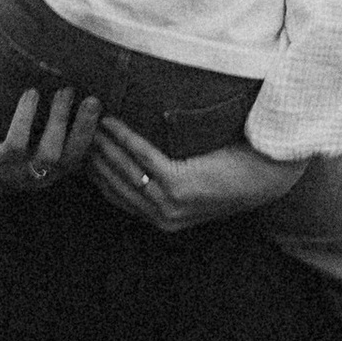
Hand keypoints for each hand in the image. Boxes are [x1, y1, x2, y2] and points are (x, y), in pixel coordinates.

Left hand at [0, 82, 98, 203]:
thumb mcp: (28, 140)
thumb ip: (49, 125)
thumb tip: (73, 85)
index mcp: (50, 171)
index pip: (83, 157)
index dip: (98, 136)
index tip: (109, 109)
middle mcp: (39, 177)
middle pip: (73, 158)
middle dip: (86, 129)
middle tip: (93, 98)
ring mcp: (19, 175)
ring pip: (50, 154)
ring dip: (59, 121)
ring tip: (64, 91)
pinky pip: (16, 143)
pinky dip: (25, 116)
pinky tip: (31, 94)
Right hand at [88, 118, 308, 233]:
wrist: (267, 175)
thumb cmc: (233, 170)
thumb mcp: (194, 181)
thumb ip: (167, 176)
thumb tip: (140, 151)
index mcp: (161, 219)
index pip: (115, 196)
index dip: (93, 173)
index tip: (77, 149)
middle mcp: (161, 217)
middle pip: (113, 185)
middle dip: (90, 157)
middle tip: (73, 129)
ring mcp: (170, 205)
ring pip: (123, 171)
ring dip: (101, 145)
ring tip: (88, 121)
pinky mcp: (180, 186)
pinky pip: (143, 158)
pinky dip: (124, 138)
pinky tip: (111, 122)